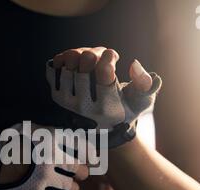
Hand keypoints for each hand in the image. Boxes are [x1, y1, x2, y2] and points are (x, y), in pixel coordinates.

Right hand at [0, 122, 88, 189]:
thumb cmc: (4, 141)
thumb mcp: (30, 128)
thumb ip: (53, 133)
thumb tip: (73, 137)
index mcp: (53, 142)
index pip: (84, 149)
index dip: (90, 155)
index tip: (91, 159)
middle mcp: (53, 162)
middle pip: (81, 171)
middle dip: (79, 172)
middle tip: (76, 174)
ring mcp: (45, 182)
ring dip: (69, 188)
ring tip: (62, 187)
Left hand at [46, 47, 161, 147]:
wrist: (100, 126)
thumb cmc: (124, 108)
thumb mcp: (140, 100)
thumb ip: (144, 84)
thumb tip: (135, 65)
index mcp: (108, 109)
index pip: (104, 73)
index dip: (108, 57)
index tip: (112, 55)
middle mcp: (85, 108)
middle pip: (85, 62)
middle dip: (96, 52)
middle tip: (101, 57)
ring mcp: (67, 103)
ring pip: (69, 61)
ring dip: (80, 52)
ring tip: (89, 60)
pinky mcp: (55, 96)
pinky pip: (55, 66)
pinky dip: (64, 58)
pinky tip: (75, 64)